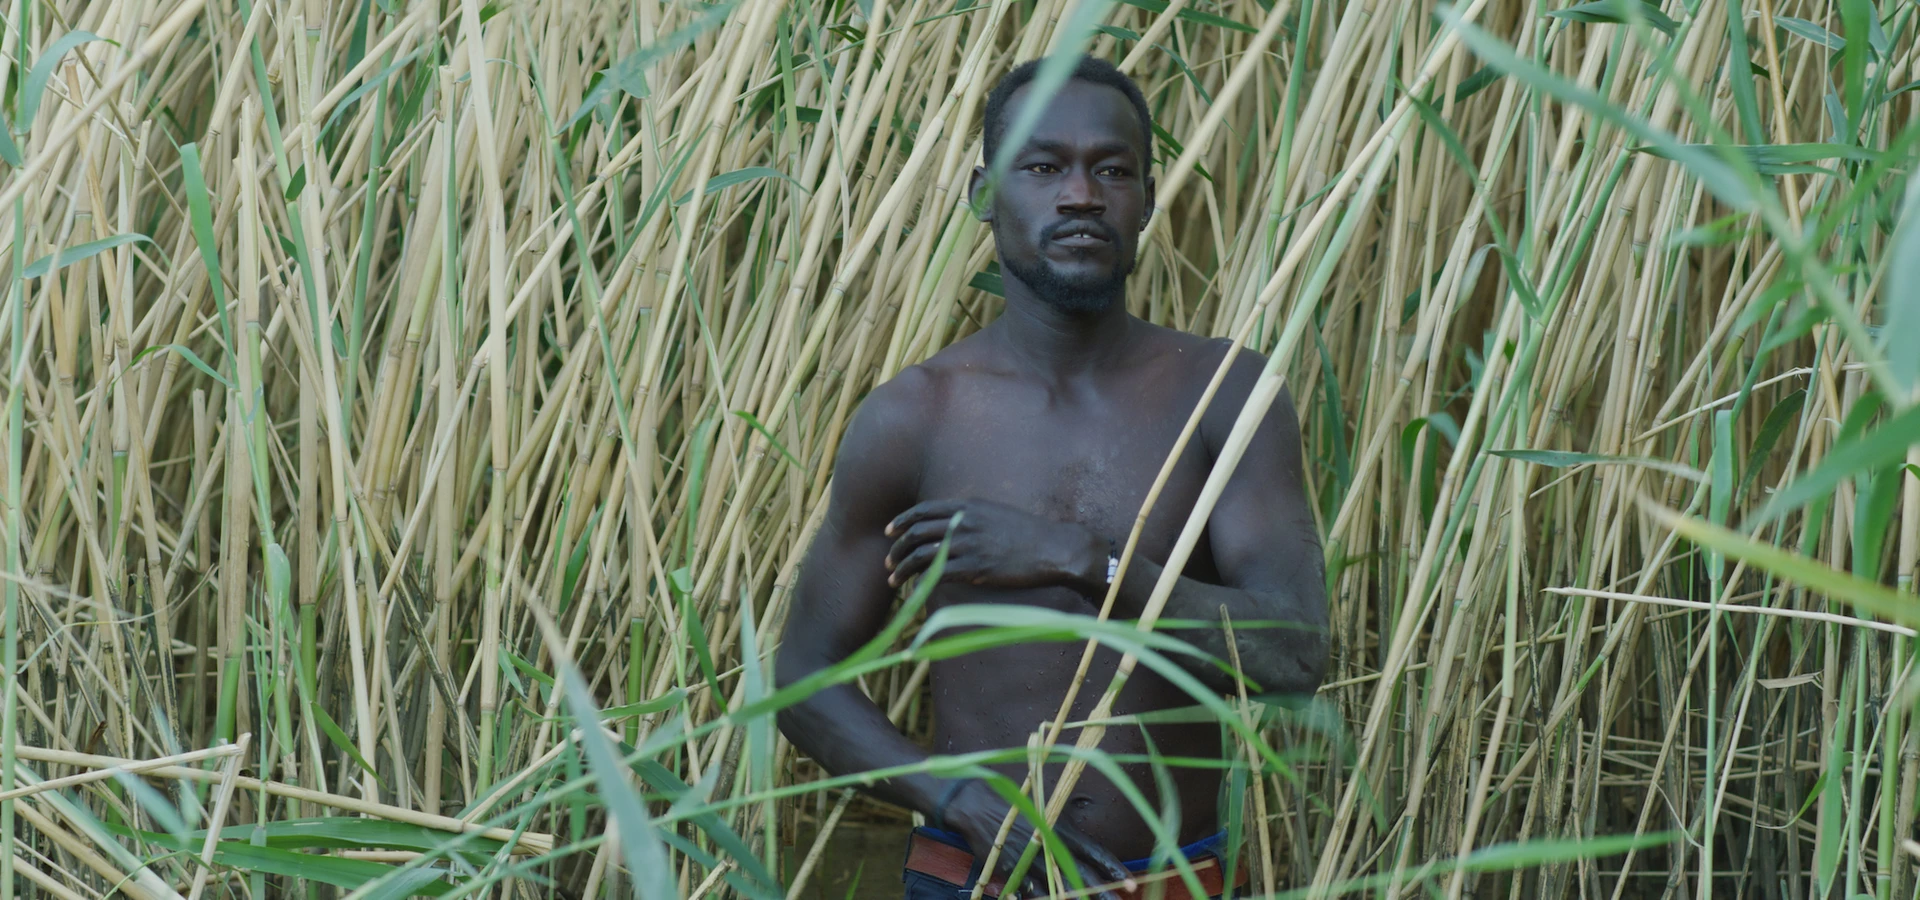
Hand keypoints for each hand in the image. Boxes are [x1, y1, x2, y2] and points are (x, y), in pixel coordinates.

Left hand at [885, 499, 1104, 591]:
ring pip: (921, 555)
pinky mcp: (976, 568)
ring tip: (893, 580)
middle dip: (897, 549)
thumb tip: (948, 523)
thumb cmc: (1026, 532)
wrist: (1053, 548)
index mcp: (967, 506)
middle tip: (889, 562)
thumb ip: (969, 515)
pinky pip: (937, 575)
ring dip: (902, 569)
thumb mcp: (995, 512)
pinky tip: (914, 592)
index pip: (922, 510)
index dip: (901, 521)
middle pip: (916, 533)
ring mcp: (969, 545)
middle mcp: (963, 522)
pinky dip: (920, 583)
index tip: (889, 532)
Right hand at [937, 780, 1130, 899]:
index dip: (1113, 868)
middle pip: (1081, 874)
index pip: (1094, 852)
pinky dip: (1041, 898)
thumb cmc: (1015, 805)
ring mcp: (1031, 860)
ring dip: (1074, 899)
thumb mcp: (1045, 810)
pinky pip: (1031, 891)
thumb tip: (1082, 847)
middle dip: (1103, 892)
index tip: (1131, 883)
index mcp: (1061, 829)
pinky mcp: (1013, 870)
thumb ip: (1064, 830)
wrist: (977, 807)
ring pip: (1058, 887)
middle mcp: (1050, 846)